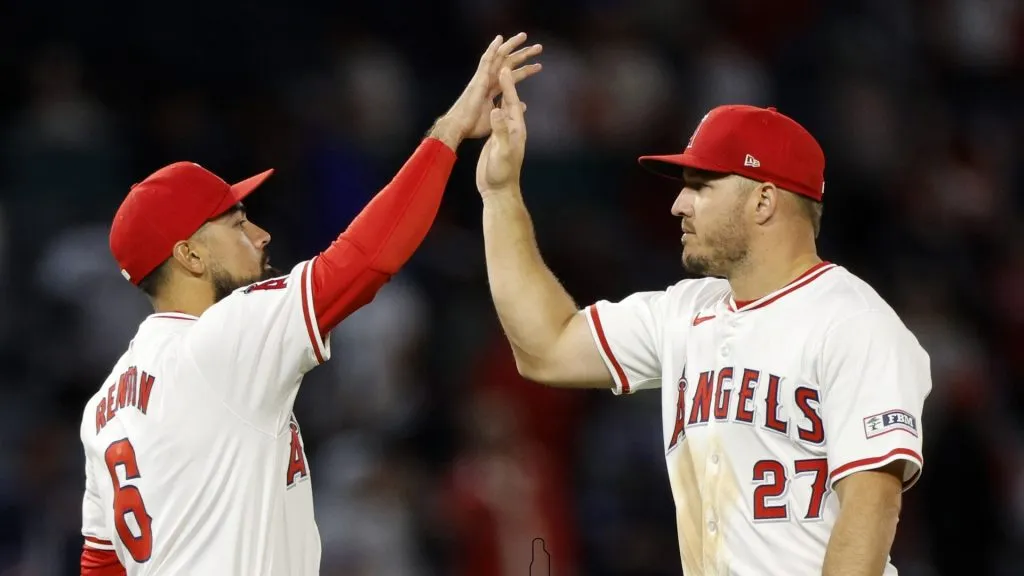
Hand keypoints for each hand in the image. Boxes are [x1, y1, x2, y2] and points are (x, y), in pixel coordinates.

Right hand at [430, 33, 541, 147]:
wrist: (458, 128)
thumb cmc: (473, 125)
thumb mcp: (498, 119)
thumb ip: (509, 109)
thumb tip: (523, 104)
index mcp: (493, 91)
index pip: (512, 77)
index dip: (525, 71)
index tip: (538, 66)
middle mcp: (489, 82)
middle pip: (509, 64)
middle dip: (523, 55)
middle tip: (538, 47)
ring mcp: (483, 78)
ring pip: (500, 57)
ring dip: (512, 46)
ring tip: (523, 36)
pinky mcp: (479, 79)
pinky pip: (487, 60)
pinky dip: (493, 49)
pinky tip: (499, 39)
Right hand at [475, 67, 526, 195]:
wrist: (498, 190)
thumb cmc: (501, 173)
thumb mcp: (501, 151)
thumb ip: (500, 130)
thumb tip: (497, 110)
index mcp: (515, 129)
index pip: (511, 102)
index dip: (508, 85)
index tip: (503, 69)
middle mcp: (512, 129)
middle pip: (509, 101)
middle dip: (507, 83)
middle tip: (502, 65)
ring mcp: (505, 134)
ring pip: (503, 108)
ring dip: (501, 92)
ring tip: (498, 78)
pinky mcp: (497, 140)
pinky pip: (497, 118)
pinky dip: (495, 106)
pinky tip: (492, 102)